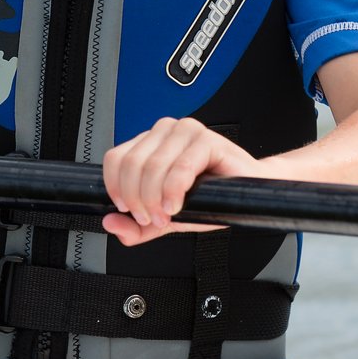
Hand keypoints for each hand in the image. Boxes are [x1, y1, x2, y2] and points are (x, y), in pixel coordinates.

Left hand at [102, 118, 256, 247]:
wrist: (247, 196)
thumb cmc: (210, 199)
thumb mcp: (165, 218)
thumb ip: (136, 226)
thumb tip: (110, 223)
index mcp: (150, 143)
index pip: (115, 159)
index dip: (116, 189)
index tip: (130, 211)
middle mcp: (164, 132)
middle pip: (131, 164)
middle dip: (138, 199)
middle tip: (152, 218)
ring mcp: (186, 132)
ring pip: (153, 166)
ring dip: (155, 199)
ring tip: (166, 215)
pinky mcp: (207, 140)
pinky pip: (181, 167)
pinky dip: (174, 191)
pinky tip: (178, 205)